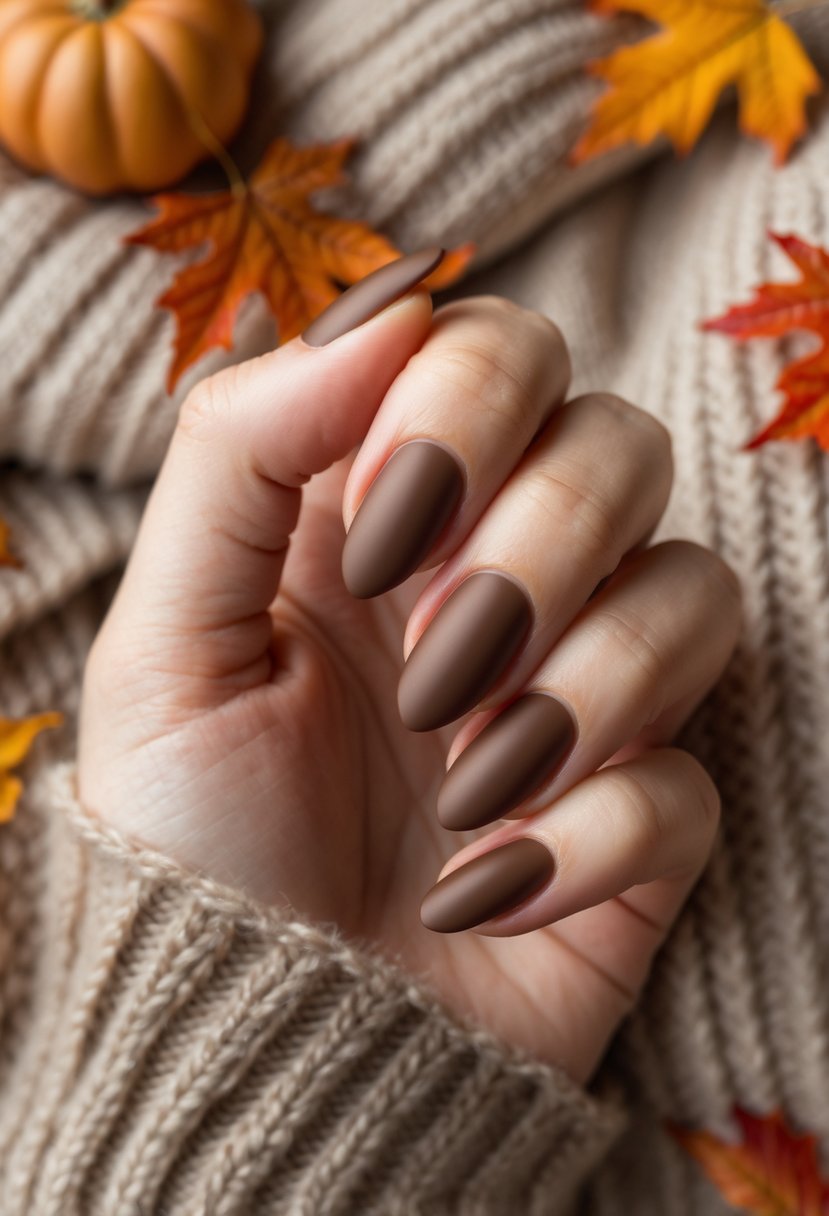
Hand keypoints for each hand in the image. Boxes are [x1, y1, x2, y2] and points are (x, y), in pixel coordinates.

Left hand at [78, 255, 740, 1084]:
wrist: (255, 1043)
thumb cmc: (192, 839)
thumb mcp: (163, 638)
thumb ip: (241, 450)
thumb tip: (391, 309)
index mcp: (384, 517)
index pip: (497, 352)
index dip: (467, 406)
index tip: (385, 522)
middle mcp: (497, 581)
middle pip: (620, 447)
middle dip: (538, 545)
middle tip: (432, 658)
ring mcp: (581, 694)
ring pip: (690, 595)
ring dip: (580, 690)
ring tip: (461, 782)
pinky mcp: (638, 817)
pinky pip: (689, 780)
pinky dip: (596, 834)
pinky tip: (486, 890)